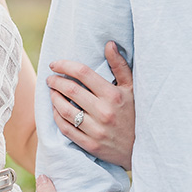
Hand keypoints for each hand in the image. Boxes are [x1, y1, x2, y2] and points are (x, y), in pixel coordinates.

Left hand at [47, 41, 134, 169]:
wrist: (141, 148)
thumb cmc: (136, 113)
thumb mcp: (131, 88)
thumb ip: (119, 65)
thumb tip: (109, 44)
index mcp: (113, 95)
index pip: (83, 73)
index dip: (65, 66)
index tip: (55, 64)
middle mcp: (104, 112)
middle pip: (71, 90)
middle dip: (56, 81)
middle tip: (50, 78)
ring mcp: (96, 130)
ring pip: (65, 110)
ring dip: (54, 98)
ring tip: (52, 92)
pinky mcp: (91, 145)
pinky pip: (66, 129)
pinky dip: (57, 117)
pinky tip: (56, 110)